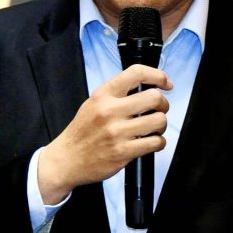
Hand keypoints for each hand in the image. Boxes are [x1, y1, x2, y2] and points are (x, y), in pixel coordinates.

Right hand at [38, 64, 171, 202]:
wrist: (67, 159)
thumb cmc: (82, 132)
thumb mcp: (93, 104)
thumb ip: (117, 94)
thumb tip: (147, 87)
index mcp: (103, 95)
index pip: (136, 73)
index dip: (157, 75)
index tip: (165, 83)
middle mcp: (110, 111)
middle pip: (154, 97)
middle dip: (163, 104)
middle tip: (159, 110)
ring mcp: (117, 132)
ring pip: (159, 121)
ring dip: (162, 125)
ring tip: (154, 128)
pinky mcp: (123, 152)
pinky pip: (155, 143)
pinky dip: (159, 142)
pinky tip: (151, 142)